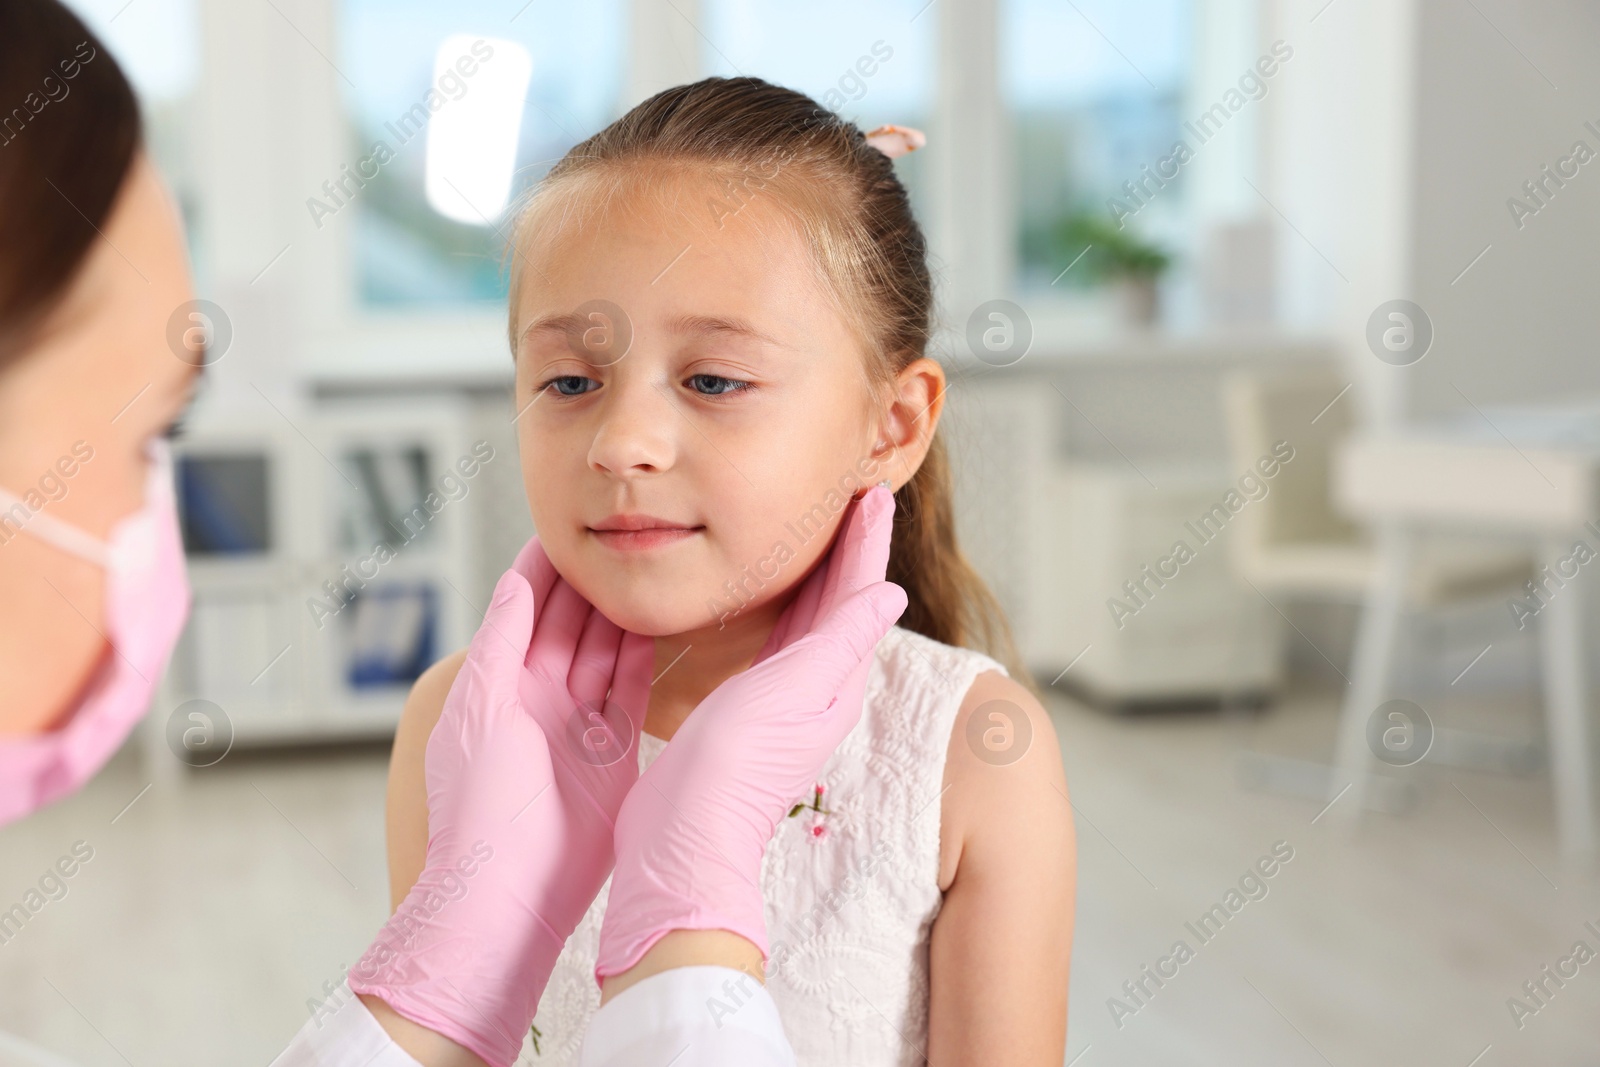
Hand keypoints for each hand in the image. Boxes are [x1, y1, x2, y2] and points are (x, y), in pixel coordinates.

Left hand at [349, 539, 652, 1066]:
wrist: (508, 893)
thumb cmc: (478, 808)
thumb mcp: (480, 712)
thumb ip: (501, 644)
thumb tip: (517, 581)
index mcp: (499, 685)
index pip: (524, 609)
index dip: (544, 568)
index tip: (568, 527)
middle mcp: (539, 698)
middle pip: (569, 623)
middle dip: (591, 581)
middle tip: (622, 537)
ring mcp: (579, 724)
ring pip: (603, 652)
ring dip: (621, 613)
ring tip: (647, 568)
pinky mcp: (615, 751)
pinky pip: (632, 691)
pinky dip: (642, 657)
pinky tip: (657, 623)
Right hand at [595, 486, 904, 980]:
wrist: (685, 837)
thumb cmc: (734, 768)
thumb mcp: (793, 692)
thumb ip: (839, 640)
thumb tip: (890, 593)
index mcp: (832, 678)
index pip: (858, 593)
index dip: (866, 541)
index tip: (873, 493)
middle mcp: (814, 686)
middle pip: (841, 600)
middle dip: (849, 547)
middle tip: (855, 496)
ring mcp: (782, 698)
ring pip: (810, 617)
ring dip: (819, 571)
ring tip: (820, 529)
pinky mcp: (747, 708)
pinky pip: (776, 639)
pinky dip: (781, 604)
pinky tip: (765, 596)